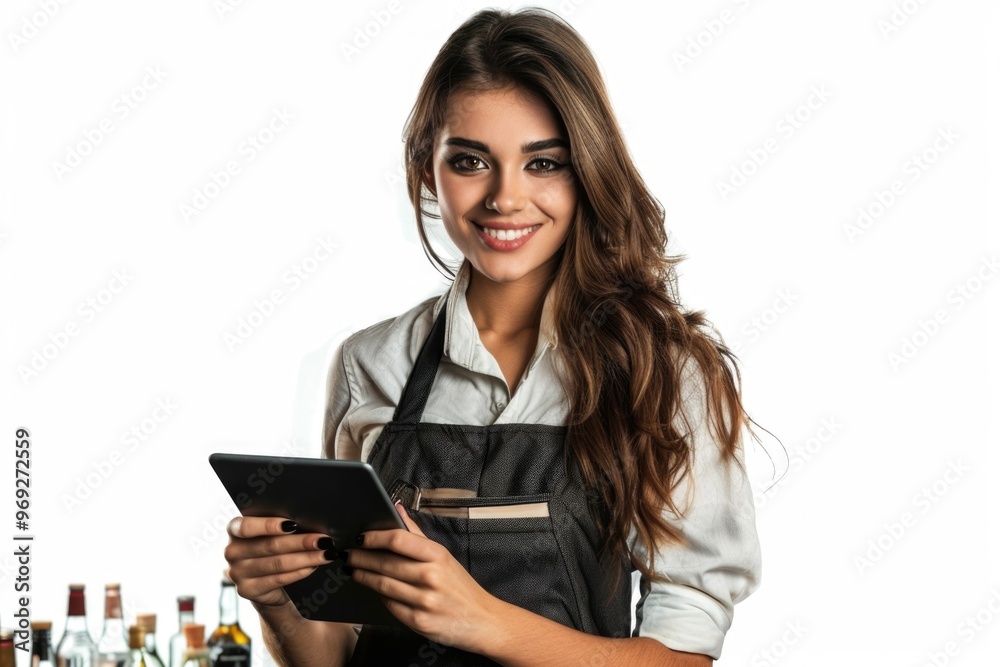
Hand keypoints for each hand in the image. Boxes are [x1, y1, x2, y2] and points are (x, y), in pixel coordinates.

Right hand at [224, 516, 337, 608]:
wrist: (266, 583)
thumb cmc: (272, 548)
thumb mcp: (271, 534)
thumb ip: (281, 526)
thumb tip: (309, 518)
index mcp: (234, 530)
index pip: (246, 526)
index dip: (268, 525)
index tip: (293, 524)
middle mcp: (231, 551)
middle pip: (270, 546)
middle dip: (301, 542)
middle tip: (324, 540)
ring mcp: (237, 573)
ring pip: (277, 564)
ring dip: (306, 558)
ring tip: (326, 554)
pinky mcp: (247, 590)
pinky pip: (277, 579)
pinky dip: (299, 572)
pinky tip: (313, 566)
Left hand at [346, 504, 500, 652]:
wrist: (482, 620)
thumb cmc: (461, 587)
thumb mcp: (444, 556)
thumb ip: (417, 534)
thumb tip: (398, 509)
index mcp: (437, 556)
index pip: (398, 540)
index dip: (374, 537)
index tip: (360, 536)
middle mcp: (430, 577)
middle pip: (385, 563)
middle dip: (361, 557)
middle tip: (347, 553)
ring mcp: (424, 601)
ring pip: (382, 585)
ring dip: (363, 576)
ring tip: (353, 569)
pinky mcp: (418, 622)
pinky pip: (389, 605)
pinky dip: (378, 595)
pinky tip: (373, 588)